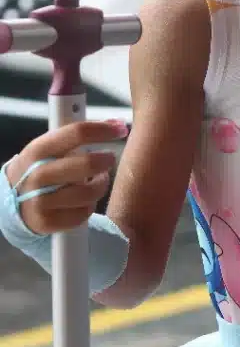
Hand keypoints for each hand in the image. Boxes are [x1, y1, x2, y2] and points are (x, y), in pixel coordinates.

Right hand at [6, 120, 128, 234]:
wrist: (12, 203)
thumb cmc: (40, 169)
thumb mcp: (50, 148)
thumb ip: (78, 135)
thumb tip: (117, 124)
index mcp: (38, 150)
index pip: (76, 133)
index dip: (103, 130)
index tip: (121, 129)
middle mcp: (37, 175)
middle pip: (86, 164)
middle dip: (105, 160)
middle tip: (109, 158)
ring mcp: (40, 201)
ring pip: (89, 192)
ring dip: (99, 185)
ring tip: (96, 180)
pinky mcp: (46, 223)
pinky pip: (83, 214)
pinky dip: (89, 206)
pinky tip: (83, 200)